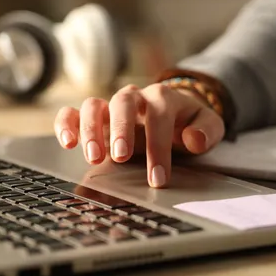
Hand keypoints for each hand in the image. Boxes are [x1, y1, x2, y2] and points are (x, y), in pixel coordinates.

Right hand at [54, 83, 224, 187]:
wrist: (177, 113)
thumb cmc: (190, 123)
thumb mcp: (209, 125)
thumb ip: (206, 131)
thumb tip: (193, 140)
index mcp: (164, 97)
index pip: (159, 116)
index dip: (158, 147)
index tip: (157, 177)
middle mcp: (136, 97)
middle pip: (123, 103)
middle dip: (121, 130)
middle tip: (121, 157)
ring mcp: (112, 106)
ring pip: (94, 105)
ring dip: (91, 129)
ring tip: (94, 157)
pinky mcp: (96, 116)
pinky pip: (74, 112)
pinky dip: (66, 123)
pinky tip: (68, 143)